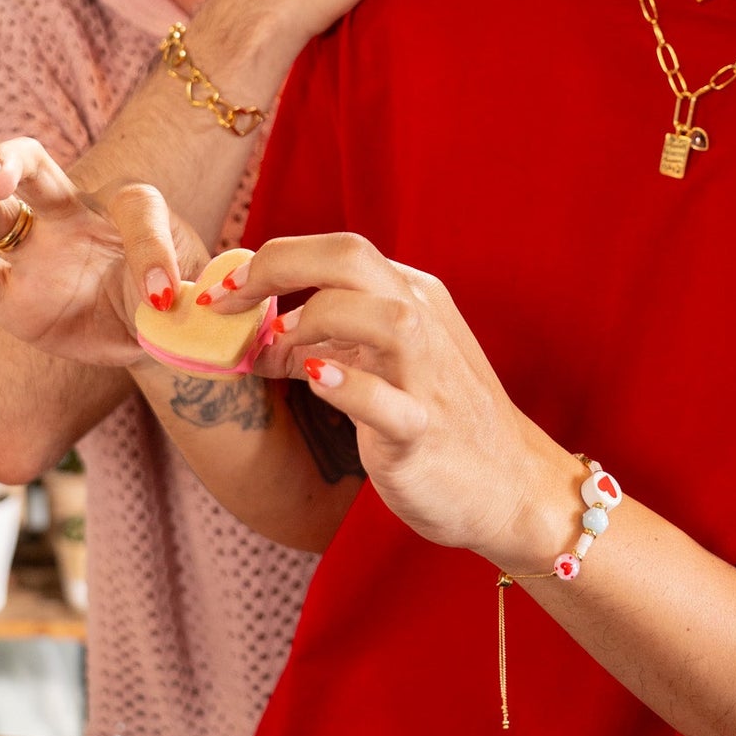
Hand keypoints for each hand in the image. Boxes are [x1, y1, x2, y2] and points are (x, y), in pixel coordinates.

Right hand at [0, 137, 207, 368]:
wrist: (154, 338)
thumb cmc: (177, 292)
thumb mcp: (191, 274)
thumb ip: (169, 270)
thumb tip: (158, 293)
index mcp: (122, 203)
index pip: (129, 200)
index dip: (148, 246)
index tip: (163, 294)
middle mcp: (71, 215)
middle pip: (25, 164)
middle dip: (1, 162)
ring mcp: (37, 252)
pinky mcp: (13, 293)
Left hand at [196, 233, 580, 566]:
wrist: (510, 486)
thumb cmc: (440, 418)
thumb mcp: (386, 362)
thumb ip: (329, 339)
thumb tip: (257, 331)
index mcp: (411, 296)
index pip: (337, 250)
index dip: (271, 260)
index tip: (225, 290)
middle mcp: (423, 321)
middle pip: (352, 258)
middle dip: (278, 266)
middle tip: (228, 302)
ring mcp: (427, 375)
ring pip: (381, 315)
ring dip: (315, 320)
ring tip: (278, 350)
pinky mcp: (424, 430)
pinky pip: (387, 401)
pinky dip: (348, 386)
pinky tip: (317, 381)